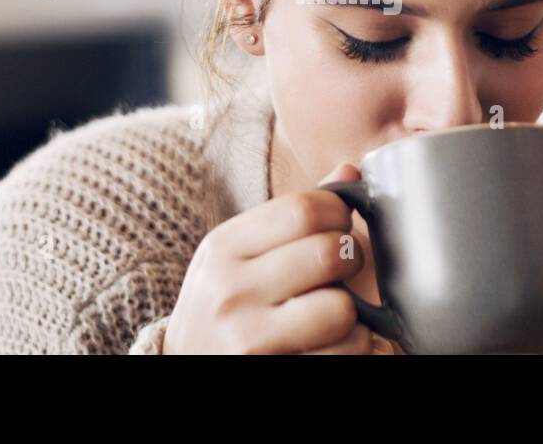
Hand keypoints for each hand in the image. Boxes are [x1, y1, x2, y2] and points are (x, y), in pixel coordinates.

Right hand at [163, 163, 376, 353]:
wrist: (187, 365)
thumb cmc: (224, 304)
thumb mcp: (239, 254)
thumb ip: (292, 215)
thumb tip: (350, 171)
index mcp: (224, 247)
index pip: (304, 209)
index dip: (338, 213)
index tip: (338, 225)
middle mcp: (230, 291)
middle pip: (329, 252)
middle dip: (352, 257)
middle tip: (343, 268)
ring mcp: (249, 337)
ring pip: (342, 307)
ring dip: (355, 309)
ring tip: (335, 310)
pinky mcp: (273, 369)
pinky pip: (346, 351)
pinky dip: (353, 344)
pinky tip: (332, 341)